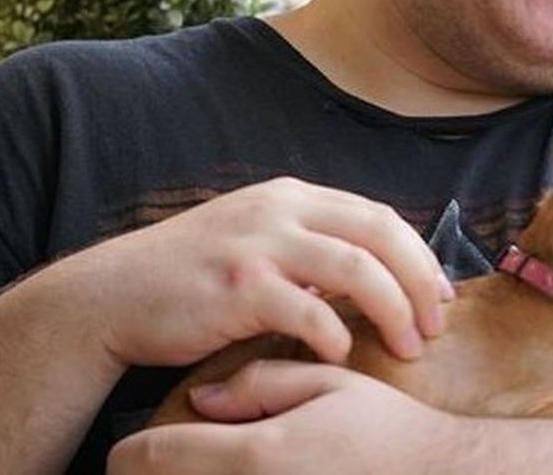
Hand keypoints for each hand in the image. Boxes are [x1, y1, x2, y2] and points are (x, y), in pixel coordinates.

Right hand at [65, 176, 451, 368]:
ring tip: (408, 346)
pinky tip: (340, 356)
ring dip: (393, 310)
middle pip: (380, 233)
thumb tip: (366, 272)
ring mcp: (260, 243)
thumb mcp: (255, 237)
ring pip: (357, 268)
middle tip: (436, 323)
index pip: (377, 214)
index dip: (418, 253)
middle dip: (420, 279)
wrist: (114, 293)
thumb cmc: (192, 274)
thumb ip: (307, 244)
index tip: (438, 292)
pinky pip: (310, 311)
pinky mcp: (239, 286)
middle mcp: (282, 209)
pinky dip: (336, 336)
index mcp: (292, 195)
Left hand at [107, 361, 463, 474]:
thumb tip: (204, 398)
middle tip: (145, 468)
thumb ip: (263, 385)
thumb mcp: (329, 386)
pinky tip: (238, 474)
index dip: (133, 455)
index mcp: (258, 454)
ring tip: (185, 470)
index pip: (163, 459)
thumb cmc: (385, 431)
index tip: (121, 452)